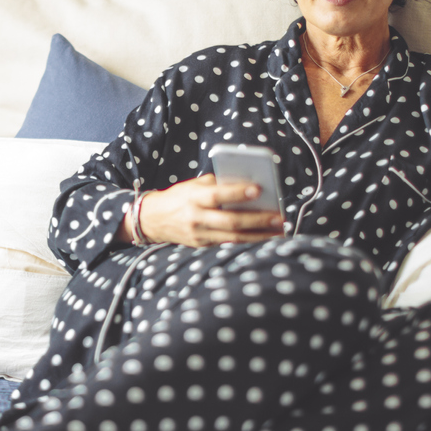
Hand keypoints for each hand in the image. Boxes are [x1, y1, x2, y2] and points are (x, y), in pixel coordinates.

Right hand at [123, 174, 285, 246]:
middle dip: (257, 220)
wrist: (152, 219)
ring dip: (258, 236)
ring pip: (233, 238)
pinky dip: (247, 243)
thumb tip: (245, 184)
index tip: (258, 189)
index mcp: (193, 198)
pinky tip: (264, 239)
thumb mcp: (193, 185)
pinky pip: (227, 245)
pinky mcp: (201, 246)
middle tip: (278, 217)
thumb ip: (217, 184)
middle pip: (230, 221)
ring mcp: (199, 235)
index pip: (216, 195)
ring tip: (278, 231)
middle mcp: (195, 217)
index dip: (237, 192)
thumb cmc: (179, 197)